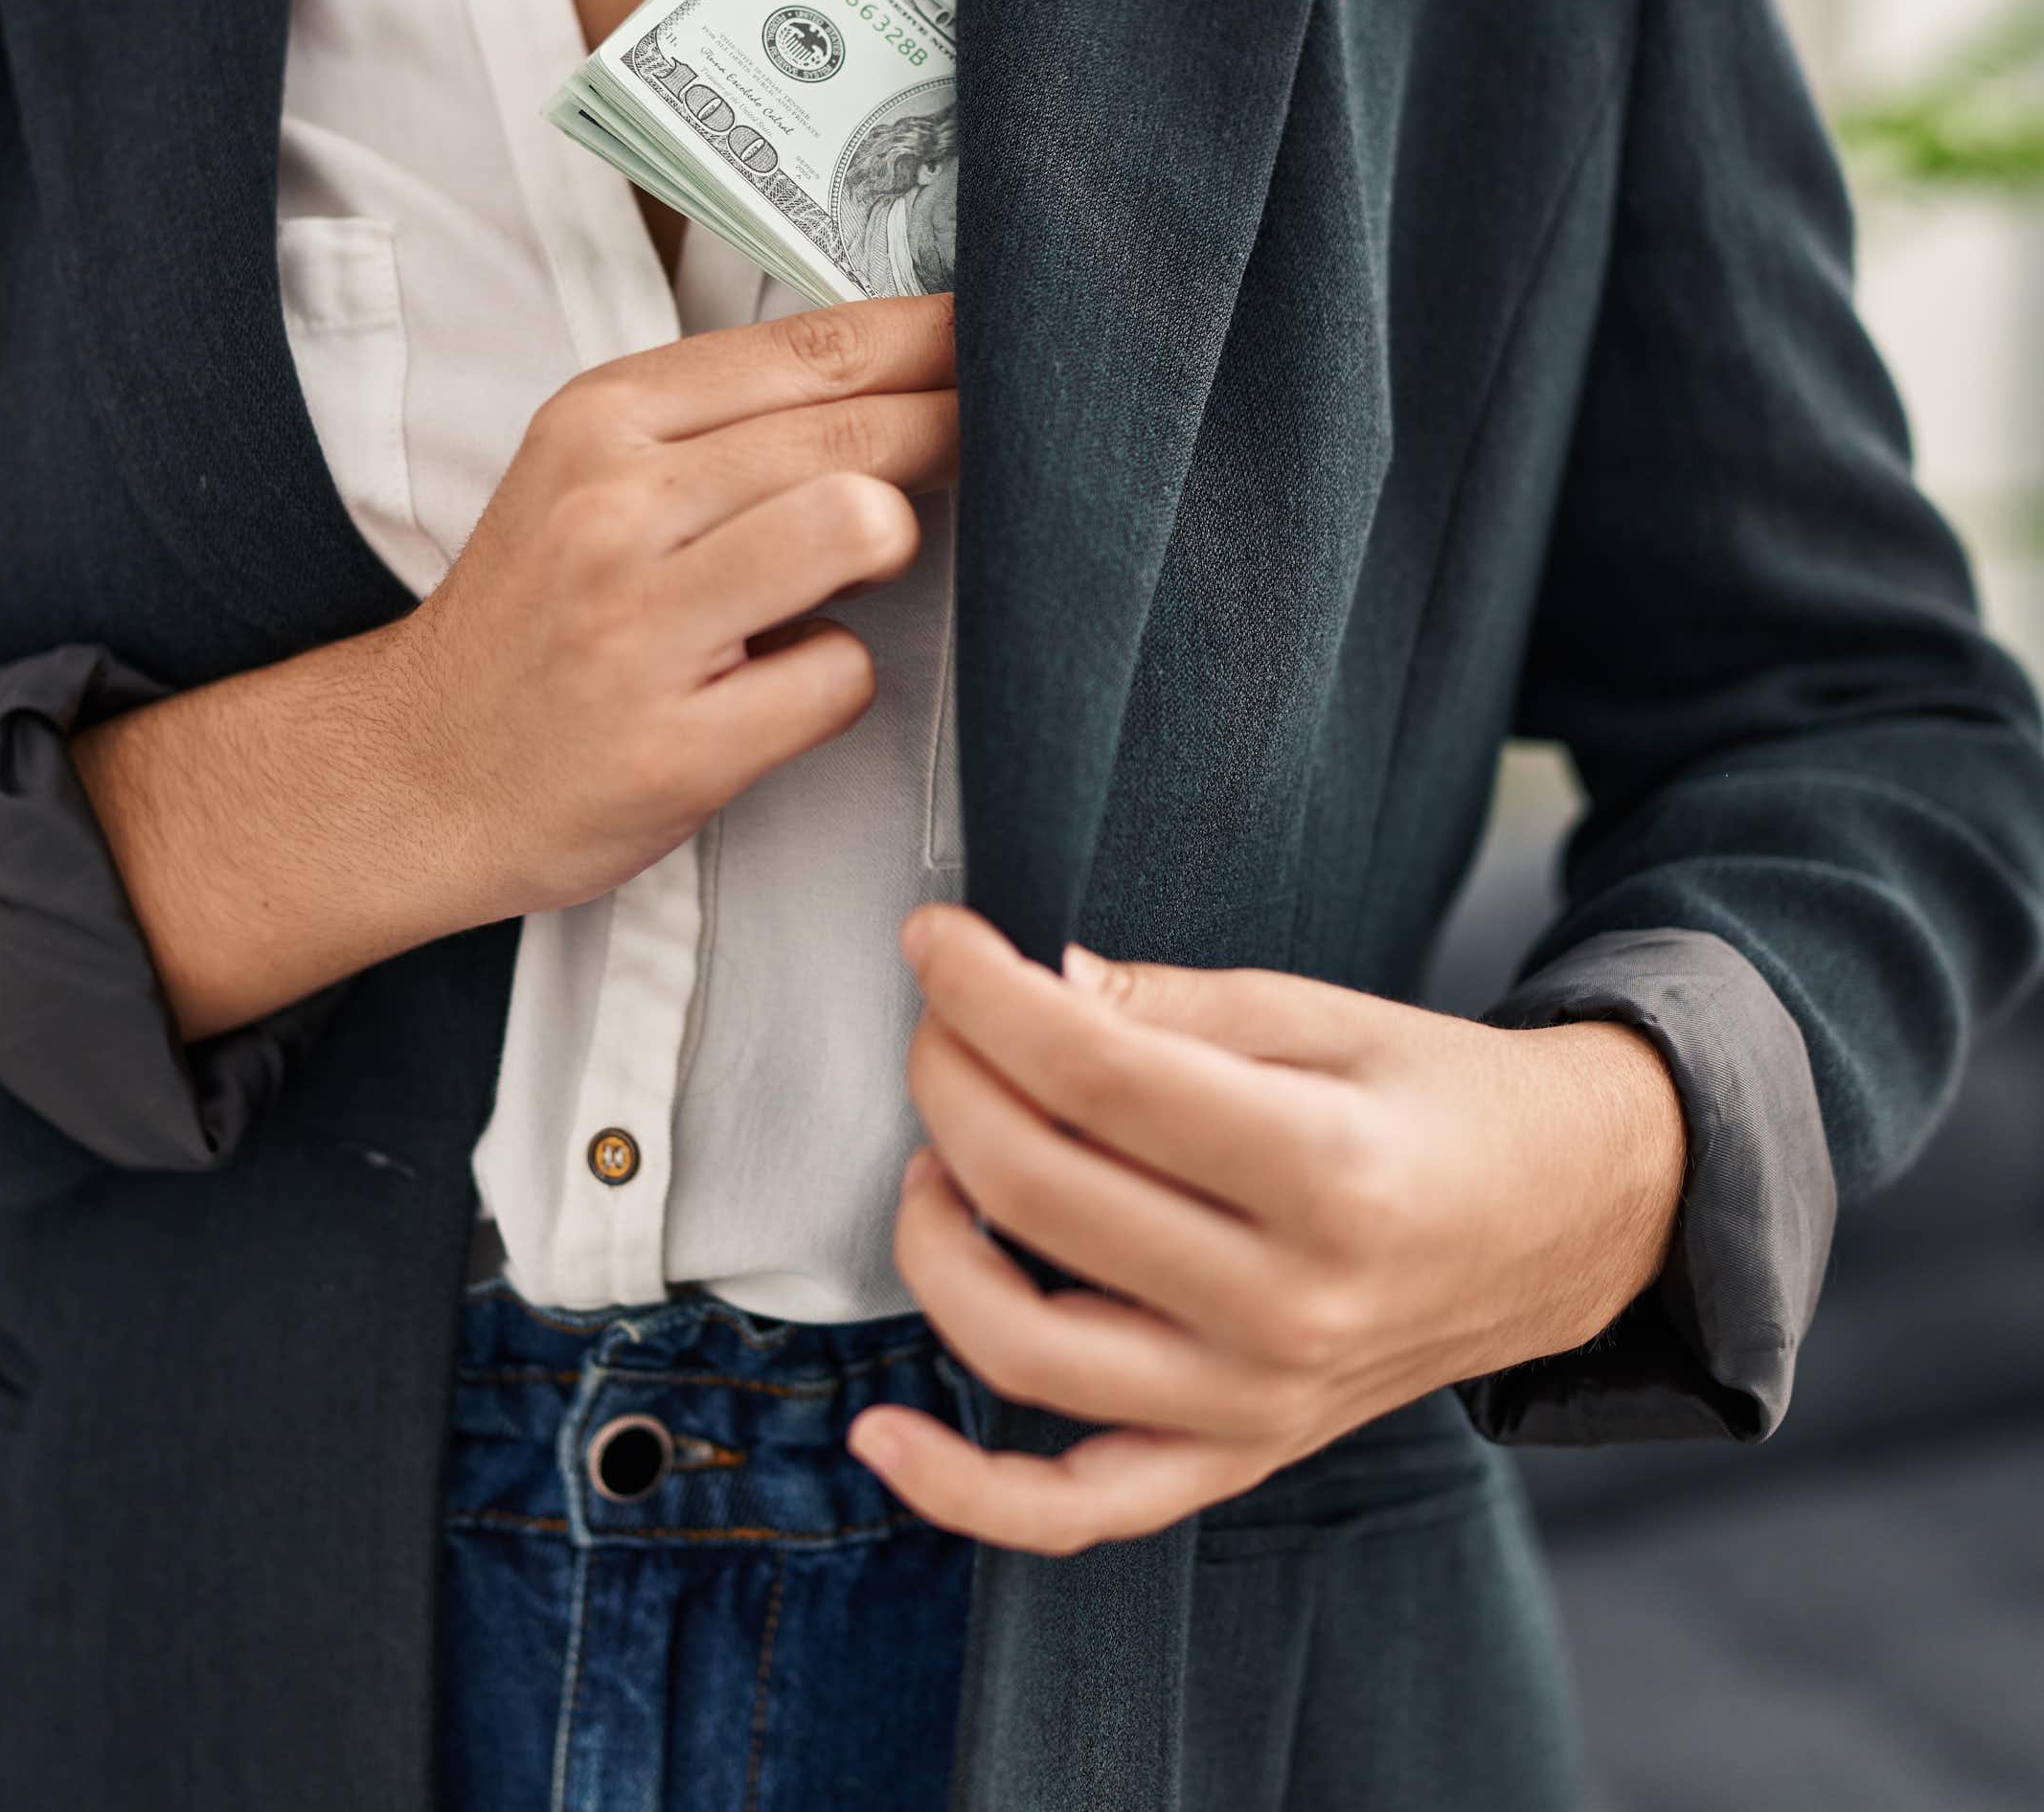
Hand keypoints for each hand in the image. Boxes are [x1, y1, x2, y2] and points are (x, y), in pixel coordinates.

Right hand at [407, 291, 956, 915]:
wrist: (413, 772)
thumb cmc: (532, 626)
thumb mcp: (589, 478)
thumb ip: (720, 425)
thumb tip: (898, 373)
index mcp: (600, 421)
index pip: (810, 348)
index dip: (932, 340)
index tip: (1000, 337)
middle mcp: (614, 508)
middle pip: (852, 431)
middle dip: (954, 433)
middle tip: (1002, 447)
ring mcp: (642, 628)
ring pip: (859, 527)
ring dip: (888, 549)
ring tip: (849, 573)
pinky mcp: (677, 745)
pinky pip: (840, 676)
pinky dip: (834, 681)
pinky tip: (778, 686)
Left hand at [848, 906, 1686, 1555]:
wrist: (1570, 1219)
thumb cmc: (1443, 1101)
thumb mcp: (1328, 1014)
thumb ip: (1172, 1005)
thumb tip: (1030, 985)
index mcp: (1327, 1169)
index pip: (1097, 1075)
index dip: (983, 994)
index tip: (931, 939)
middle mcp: (1291, 1304)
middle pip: (1042, 1192)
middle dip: (948, 1082)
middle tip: (935, 1022)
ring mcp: (1260, 1401)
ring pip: (1026, 1346)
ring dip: (933, 1238)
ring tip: (935, 1158)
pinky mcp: (1239, 1456)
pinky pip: (1079, 1510)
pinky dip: (964, 1490)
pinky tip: (879, 1433)